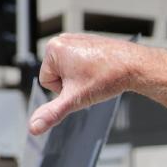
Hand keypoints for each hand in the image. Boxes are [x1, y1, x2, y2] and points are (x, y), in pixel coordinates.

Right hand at [28, 34, 144, 134]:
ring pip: (70, 71)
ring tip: (96, 76)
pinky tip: (101, 71)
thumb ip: (52, 113)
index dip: (63, 91)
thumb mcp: (75, 100)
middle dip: (72, 84)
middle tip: (90, 81)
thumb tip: (33, 128)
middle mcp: (63, 40)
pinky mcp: (89, 41)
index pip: (46, 81)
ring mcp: (76, 39)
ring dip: (81, 78)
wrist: (134, 65)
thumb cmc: (106, 78)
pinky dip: (90, 70)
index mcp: (53, 49)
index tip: (80, 85)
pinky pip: (81, 63)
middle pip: (57, 75)